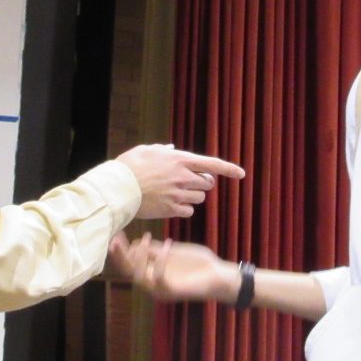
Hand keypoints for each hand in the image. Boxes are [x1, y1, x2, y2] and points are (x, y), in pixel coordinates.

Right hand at [108, 232, 238, 302]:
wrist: (218, 274)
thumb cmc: (196, 263)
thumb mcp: (173, 251)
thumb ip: (155, 249)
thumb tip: (135, 242)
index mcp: (152, 273)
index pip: (129, 263)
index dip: (120, 250)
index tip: (116, 233)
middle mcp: (153, 283)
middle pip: (128, 272)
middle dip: (120, 256)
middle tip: (115, 239)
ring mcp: (161, 289)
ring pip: (139, 277)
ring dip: (138, 257)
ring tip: (145, 238)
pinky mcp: (172, 291)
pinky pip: (159, 278)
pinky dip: (160, 261)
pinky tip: (167, 245)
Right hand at [116, 144, 244, 218]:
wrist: (118, 188)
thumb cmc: (130, 166)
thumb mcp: (147, 150)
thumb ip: (164, 150)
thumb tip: (173, 149)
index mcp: (181, 160)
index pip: (213, 164)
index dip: (229, 169)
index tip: (241, 174)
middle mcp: (184, 177)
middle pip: (208, 183)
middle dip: (202, 183)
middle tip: (188, 182)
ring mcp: (179, 194)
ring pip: (200, 198)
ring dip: (192, 196)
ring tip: (173, 193)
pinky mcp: (172, 209)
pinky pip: (188, 211)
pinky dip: (183, 208)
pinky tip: (170, 204)